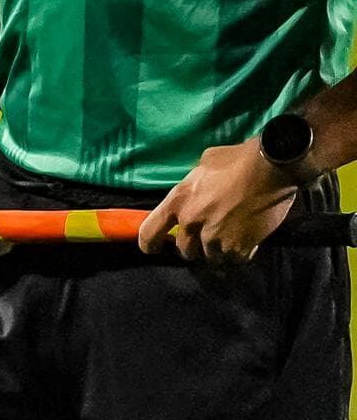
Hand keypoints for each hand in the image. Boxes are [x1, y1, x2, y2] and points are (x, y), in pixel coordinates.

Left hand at [143, 140, 300, 267]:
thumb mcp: (203, 165)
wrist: (270, 169)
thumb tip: (194, 191)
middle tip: (207, 238)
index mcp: (178, 201)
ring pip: (211, 257)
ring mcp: (215, 237)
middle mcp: (191, 222)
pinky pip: (234, 259)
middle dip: (194, 246)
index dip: (150, 244)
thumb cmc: (237, 160)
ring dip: (219, 251)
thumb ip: (193, 184)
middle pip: (184, 250)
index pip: (149, 232)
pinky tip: (247, 241)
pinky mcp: (239, 247)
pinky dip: (240, 254)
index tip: (155, 248)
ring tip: (231, 238)